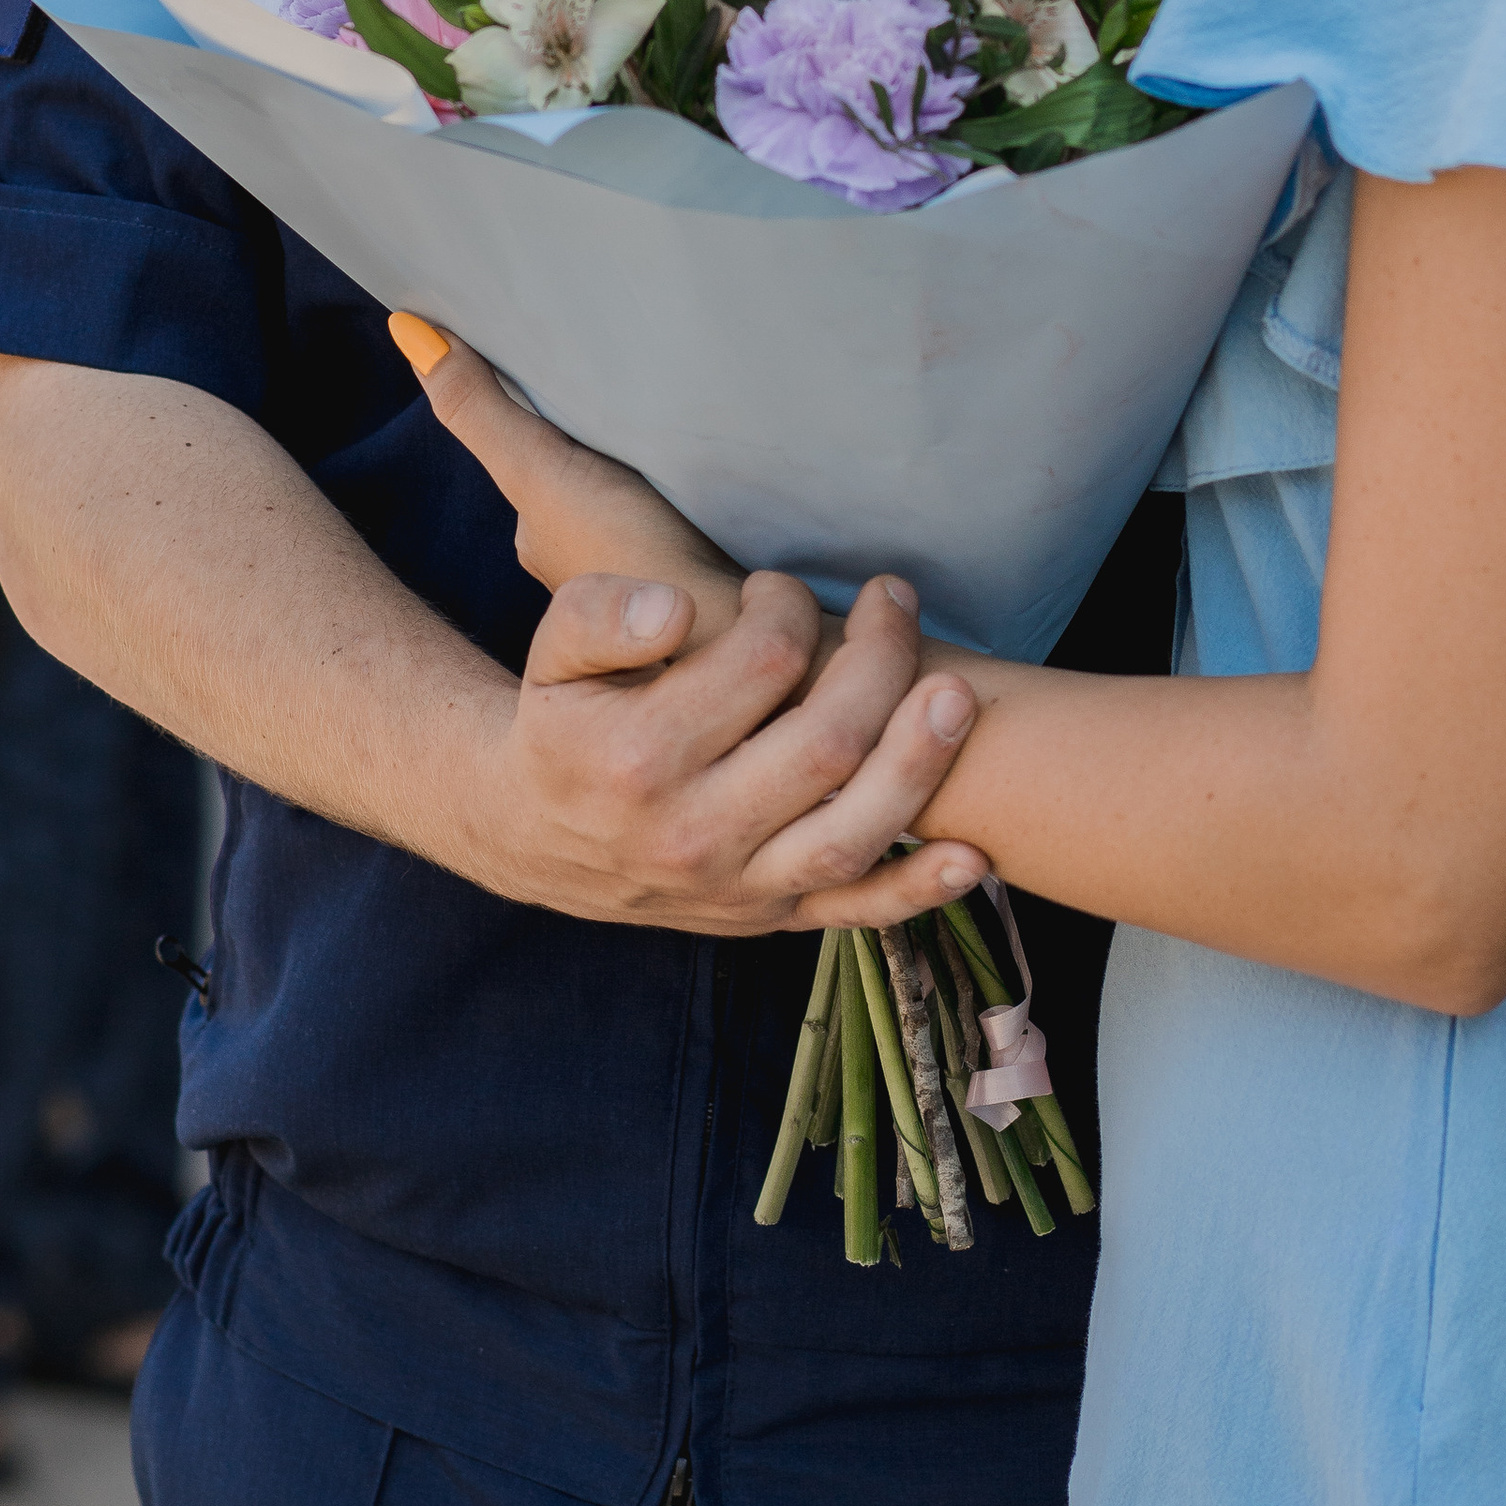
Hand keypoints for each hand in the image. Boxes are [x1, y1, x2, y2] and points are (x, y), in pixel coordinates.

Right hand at [403, 323, 986, 932]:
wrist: (530, 833)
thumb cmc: (562, 719)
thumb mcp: (552, 650)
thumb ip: (600, 613)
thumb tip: (673, 610)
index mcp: (638, 755)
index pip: (761, 665)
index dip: (790, 607)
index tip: (779, 587)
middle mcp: (692, 832)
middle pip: (825, 743)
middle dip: (880, 659)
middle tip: (894, 599)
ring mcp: (735, 885)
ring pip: (850, 832)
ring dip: (919, 764)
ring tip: (958, 695)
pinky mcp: (766, 917)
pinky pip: (853, 915)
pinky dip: (919, 891)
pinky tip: (974, 856)